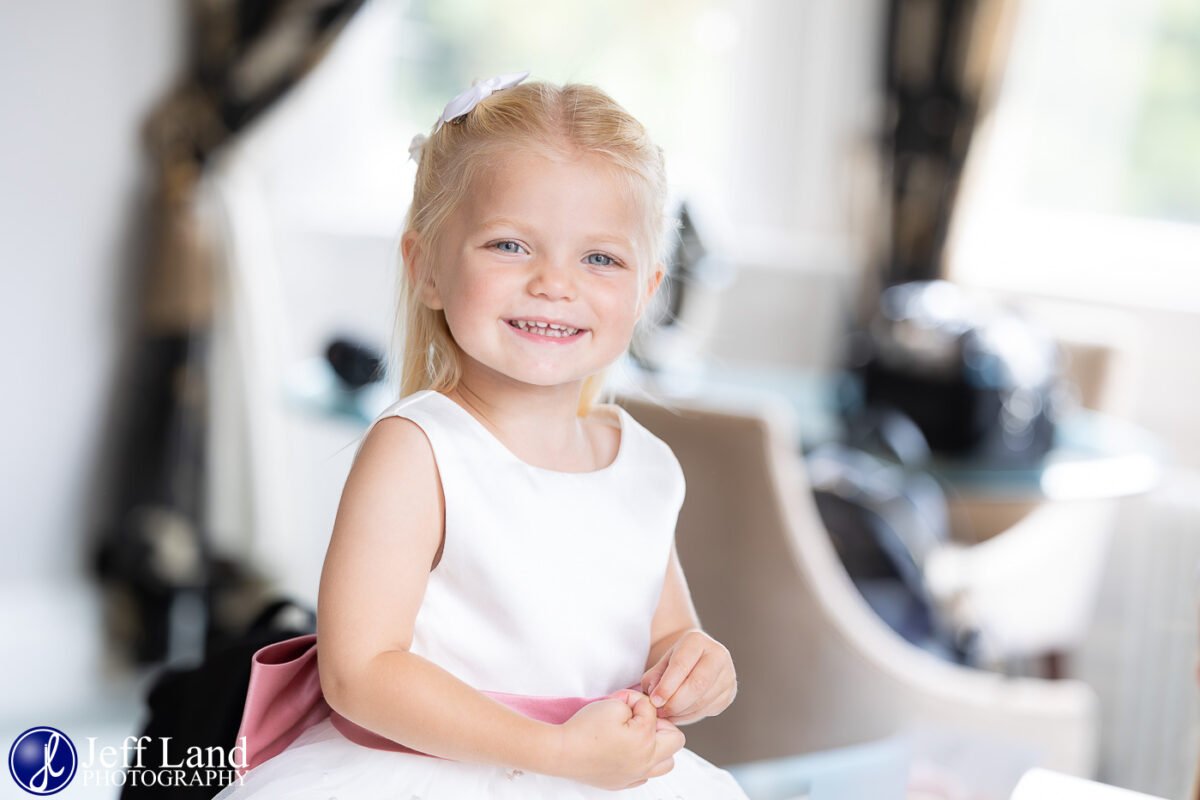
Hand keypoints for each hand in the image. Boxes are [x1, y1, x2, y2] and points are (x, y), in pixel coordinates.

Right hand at [554, 690, 684, 789]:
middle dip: (661, 726)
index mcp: (646, 741)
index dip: (640, 702)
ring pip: (666, 763)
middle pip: (675, 740)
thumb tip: (642, 708)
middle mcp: (645, 762)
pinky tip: (628, 752)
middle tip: (640, 720)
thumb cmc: (584, 729)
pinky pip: (646, 775)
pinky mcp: (622, 783)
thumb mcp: (614, 704)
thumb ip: (636, 703)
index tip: (625, 703)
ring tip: (640, 737)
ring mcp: (634, 776)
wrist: (561, 752)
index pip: (655, 712)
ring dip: (659, 747)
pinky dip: (643, 762)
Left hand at [641, 630, 736, 724]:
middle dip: (675, 702)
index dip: (667, 686)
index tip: (654, 701)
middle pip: (697, 684)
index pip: (681, 665)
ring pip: (703, 701)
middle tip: (660, 711)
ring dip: (681, 712)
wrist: (697, 660)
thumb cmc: (675, 661)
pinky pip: (708, 710)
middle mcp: (717, 654)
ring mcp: (727, 674)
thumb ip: (654, 678)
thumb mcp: (661, 663)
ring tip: (666, 713)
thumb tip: (655, 697)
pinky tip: (678, 714)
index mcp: (697, 640)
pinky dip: (689, 716)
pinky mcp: (730, 692)